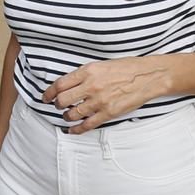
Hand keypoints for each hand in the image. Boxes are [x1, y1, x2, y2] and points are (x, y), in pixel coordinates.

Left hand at [39, 58, 160, 132]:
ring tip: (67, 116)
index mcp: (88, 71)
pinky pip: (87, 125)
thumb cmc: (127, 68)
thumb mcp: (102, 64)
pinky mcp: (108, 113)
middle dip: (57, 105)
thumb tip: (69, 84)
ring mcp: (99, 101)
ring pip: (73, 114)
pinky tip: (72, 130)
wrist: (148, 76)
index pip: (60, 84)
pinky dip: (76, 129)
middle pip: (63, 100)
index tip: (46, 96)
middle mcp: (91, 86)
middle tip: (57, 106)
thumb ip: (85, 74)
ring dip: (66, 116)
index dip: (49, 92)